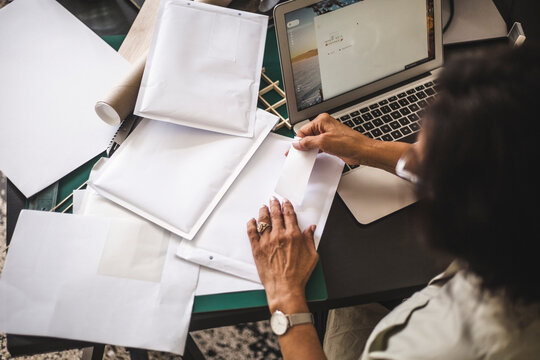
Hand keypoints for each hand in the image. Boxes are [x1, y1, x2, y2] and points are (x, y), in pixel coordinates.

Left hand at [247, 197, 317, 312]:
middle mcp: (279, 235)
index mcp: (293, 235)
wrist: (285, 288)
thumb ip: (310, 239)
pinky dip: (251, 224)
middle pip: (275, 214)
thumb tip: (311, 229)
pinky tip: (252, 221)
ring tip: (263, 207)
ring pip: (263, 220)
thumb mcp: (312, 256)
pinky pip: (251, 232)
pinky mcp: (257, 249)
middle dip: (274, 204)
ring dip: (263, 211)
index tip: (285, 202)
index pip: (289, 214)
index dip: (287, 206)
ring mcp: (267, 241)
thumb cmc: (298, 275)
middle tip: (273, 200)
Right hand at [293, 113, 373, 164]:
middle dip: (303, 145)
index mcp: (322, 120)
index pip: (303, 130)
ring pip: (313, 141)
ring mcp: (328, 134)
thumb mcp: (324, 142)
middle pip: (307, 135)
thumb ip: (308, 142)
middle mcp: (324, 126)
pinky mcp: (331, 143)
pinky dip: (315, 151)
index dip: (298, 140)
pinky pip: (318, 146)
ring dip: (309, 149)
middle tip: (299, 154)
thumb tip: (298, 143)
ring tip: (307, 156)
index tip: (295, 149)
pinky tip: (313, 156)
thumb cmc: (349, 143)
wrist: (362, 151)